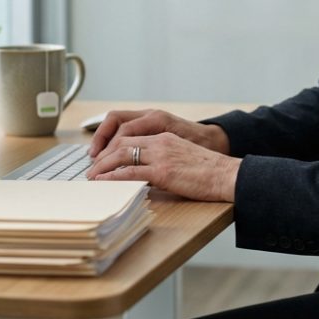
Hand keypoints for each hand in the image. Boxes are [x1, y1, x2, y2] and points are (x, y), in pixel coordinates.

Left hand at [87, 131, 239, 201]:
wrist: (226, 175)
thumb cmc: (208, 171)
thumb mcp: (182, 158)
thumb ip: (162, 160)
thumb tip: (144, 175)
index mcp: (164, 136)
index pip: (129, 135)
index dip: (111, 146)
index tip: (101, 159)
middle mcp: (160, 141)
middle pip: (121, 142)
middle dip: (102, 156)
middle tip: (91, 169)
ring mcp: (161, 155)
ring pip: (122, 155)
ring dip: (103, 167)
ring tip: (92, 178)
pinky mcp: (163, 171)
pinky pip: (131, 172)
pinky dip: (113, 177)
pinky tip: (103, 182)